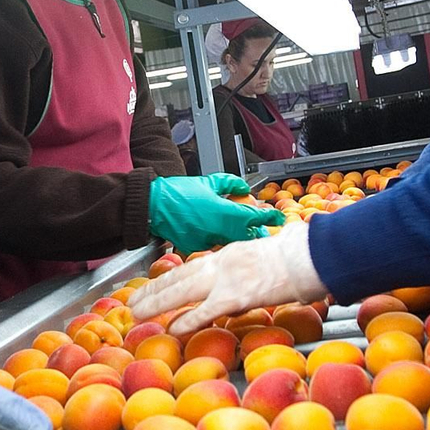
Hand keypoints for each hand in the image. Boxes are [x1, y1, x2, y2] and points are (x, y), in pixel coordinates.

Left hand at [129, 220, 324, 335]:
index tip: (154, 287)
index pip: (191, 266)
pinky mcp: (239, 296)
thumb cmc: (297, 256)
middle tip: (134, 302)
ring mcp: (228, 279)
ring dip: (159, 302)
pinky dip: (188, 320)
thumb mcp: (265, 256)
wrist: (310, 255)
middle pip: (179, 276)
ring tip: (139, 313)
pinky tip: (173, 329)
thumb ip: (248, 269)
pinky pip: (207, 310)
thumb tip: (243, 289)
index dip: (169, 278)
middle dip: (154, 290)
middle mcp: (223, 263)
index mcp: (229, 254)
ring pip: (184, 290)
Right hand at [148, 175, 284, 252]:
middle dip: (255, 232)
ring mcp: (206, 241)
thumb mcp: (207, 182)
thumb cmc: (177, 192)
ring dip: (238, 237)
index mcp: (223, 212)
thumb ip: (229, 184)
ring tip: (242, 231)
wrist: (152, 205)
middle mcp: (218, 230)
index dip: (268, 217)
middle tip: (262, 229)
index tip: (277, 217)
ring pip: (231, 242)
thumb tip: (243, 187)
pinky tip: (220, 235)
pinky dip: (220, 240)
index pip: (253, 217)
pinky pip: (213, 245)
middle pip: (246, 236)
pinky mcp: (195, 248)